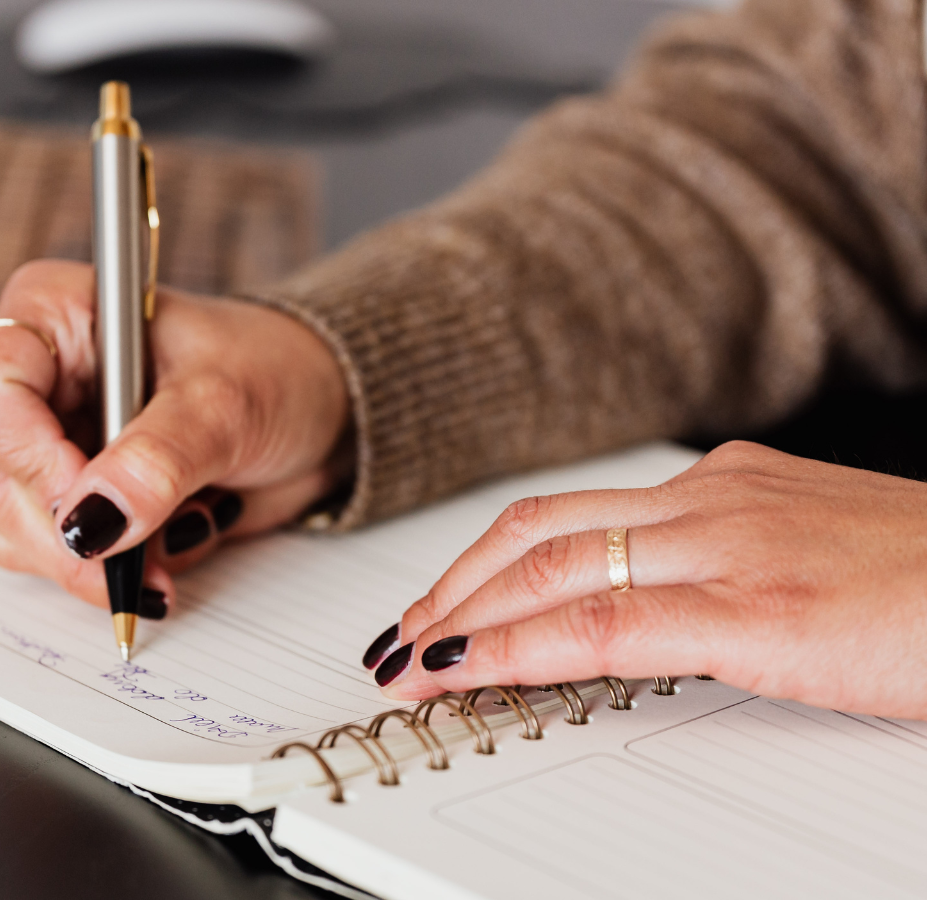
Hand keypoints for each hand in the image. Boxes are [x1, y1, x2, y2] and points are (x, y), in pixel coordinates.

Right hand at [0, 260, 350, 610]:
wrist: (320, 411)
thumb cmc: (275, 370)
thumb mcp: (224, 404)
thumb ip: (158, 460)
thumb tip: (93, 522)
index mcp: (56, 316)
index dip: (32, 461)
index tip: (95, 506)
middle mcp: (41, 379)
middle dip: (70, 535)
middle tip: (137, 559)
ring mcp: (55, 443)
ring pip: (21, 530)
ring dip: (97, 562)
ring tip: (177, 538)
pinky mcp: (82, 497)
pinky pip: (65, 558)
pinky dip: (120, 570)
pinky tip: (175, 540)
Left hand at [364, 441, 926, 720]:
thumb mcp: (804, 558)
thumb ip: (720, 572)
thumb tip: (646, 610)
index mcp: (719, 488)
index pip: (565, 519)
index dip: (483, 564)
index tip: (438, 607)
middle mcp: (709, 501)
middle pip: (535, 532)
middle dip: (451, 586)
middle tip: (399, 635)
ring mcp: (727, 546)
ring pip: (551, 568)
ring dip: (462, 614)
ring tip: (410, 659)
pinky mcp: (755, 608)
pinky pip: (603, 622)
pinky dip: (518, 645)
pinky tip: (467, 670)